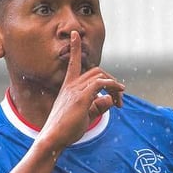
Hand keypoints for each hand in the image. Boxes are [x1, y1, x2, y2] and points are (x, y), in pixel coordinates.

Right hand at [40, 30, 124, 149]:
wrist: (53, 139)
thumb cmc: (66, 130)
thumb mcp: (85, 116)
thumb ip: (98, 107)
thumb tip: (110, 99)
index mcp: (68, 87)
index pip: (73, 62)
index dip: (75, 47)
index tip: (75, 34)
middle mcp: (71, 85)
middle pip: (96, 71)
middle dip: (112, 81)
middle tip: (119, 98)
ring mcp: (75, 90)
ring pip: (101, 77)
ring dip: (115, 87)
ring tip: (120, 102)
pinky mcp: (81, 98)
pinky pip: (101, 84)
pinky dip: (112, 86)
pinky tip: (117, 94)